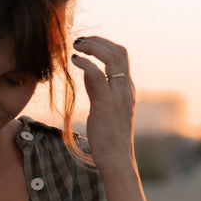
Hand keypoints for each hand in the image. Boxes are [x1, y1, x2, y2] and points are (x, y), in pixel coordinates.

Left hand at [71, 36, 135, 169]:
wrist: (116, 159)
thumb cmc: (108, 137)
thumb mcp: (103, 107)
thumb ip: (97, 89)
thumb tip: (87, 72)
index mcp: (126, 89)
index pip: (121, 56)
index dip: (104, 45)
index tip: (86, 44)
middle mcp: (125, 89)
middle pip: (119, 52)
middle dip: (99, 41)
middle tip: (79, 41)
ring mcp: (118, 95)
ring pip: (112, 58)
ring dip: (93, 47)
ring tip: (75, 46)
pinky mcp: (106, 104)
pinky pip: (97, 74)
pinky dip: (85, 63)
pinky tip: (74, 61)